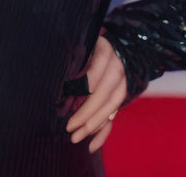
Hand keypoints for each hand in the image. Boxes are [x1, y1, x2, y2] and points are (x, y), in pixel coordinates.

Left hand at [65, 31, 126, 152]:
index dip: (82, 92)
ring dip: (94, 127)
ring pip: (110, 108)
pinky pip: (114, 115)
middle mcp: (118, 70)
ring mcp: (123, 83)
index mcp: (105, 53)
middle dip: (87, 116)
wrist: (121, 42)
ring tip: (77, 139)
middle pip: (103, 97)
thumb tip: (62, 79)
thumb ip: (75, 56)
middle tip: (70, 129)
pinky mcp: (123, 95)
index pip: (94, 77)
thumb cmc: (93, 42)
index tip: (67, 102)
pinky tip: (92, 144)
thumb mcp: (84, 42)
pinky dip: (104, 131)